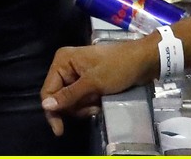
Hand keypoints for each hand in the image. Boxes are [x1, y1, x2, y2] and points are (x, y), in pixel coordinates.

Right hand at [41, 39, 157, 136]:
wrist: (144, 61)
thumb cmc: (118, 67)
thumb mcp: (93, 83)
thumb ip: (69, 96)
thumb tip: (46, 106)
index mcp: (64, 61)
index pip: (48, 91)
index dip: (53, 111)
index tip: (60, 129)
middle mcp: (67, 66)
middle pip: (60, 98)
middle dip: (76, 107)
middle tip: (92, 107)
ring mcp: (78, 74)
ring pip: (72, 102)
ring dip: (85, 106)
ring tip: (99, 102)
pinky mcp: (89, 81)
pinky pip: (82, 99)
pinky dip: (90, 103)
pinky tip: (100, 102)